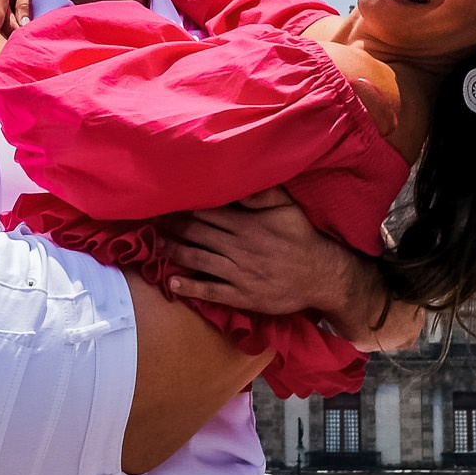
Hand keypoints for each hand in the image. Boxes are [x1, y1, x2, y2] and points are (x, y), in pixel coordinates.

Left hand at [161, 187, 354, 314]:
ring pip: (199, 260)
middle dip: (174, 227)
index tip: (168, 201)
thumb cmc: (302, 237)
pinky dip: (190, 287)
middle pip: (198, 234)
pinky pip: (211, 291)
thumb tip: (238, 180)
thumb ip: (263, 192)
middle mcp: (239, 247)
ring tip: (158, 245)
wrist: (321, 276)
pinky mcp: (242, 295)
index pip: (209, 211)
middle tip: (154, 221)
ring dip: (175, 252)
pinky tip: (172, 282)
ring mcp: (239, 273)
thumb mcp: (288, 207)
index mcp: (247, 223)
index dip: (186, 207)